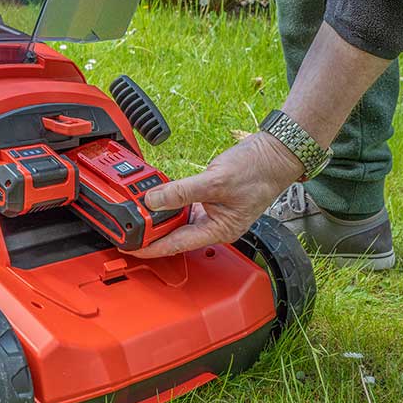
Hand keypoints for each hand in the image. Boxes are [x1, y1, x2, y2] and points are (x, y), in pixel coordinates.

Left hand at [126, 132, 304, 258]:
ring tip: (137, 213)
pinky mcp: (210, 201)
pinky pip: (184, 206)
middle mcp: (214, 227)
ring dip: (159, 217)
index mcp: (219, 231)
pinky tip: (157, 197)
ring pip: (178, 221)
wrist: (275, 154)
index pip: (177, 245)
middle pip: (175, 235)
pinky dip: (169, 202)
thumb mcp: (214, 181)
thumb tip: (153, 200)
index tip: (131, 248)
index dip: (152, 248)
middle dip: (151, 233)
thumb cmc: (257, 170)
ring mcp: (212, 214)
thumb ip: (181, 192)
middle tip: (127, 229)